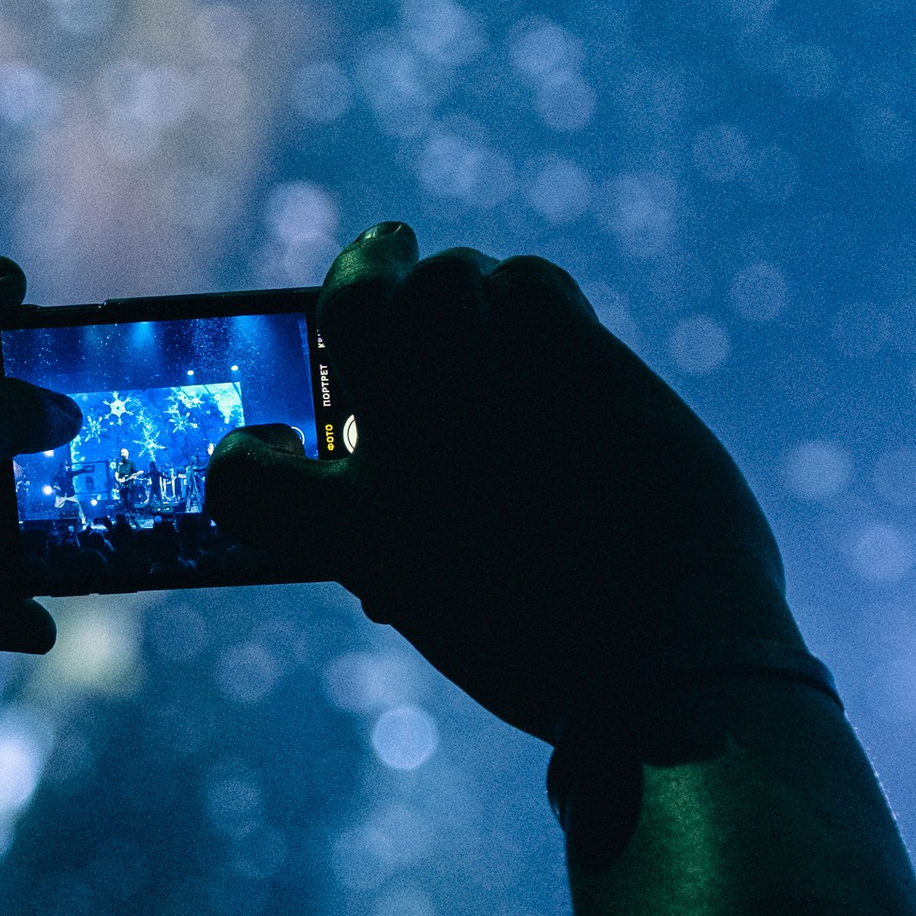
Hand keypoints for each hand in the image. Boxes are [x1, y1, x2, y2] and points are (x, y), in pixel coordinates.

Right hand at [203, 225, 794, 739]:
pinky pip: (529, 284)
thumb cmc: (561, 653)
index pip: (246, 482)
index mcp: (356, 535)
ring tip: (476, 303)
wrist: (669, 662)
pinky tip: (550, 328)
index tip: (269, 444)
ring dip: (459, 286)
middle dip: (366, 273)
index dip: (246, 456)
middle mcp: (404, 451)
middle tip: (387, 253)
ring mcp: (486, 396)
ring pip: (447, 282)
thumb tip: (387, 465)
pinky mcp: (571, 363)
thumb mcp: (451, 611)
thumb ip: (408, 538)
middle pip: (354, 312)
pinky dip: (530, 296)